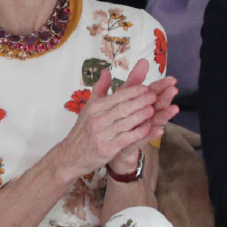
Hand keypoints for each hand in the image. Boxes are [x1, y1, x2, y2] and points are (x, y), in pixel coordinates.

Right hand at [56, 60, 175, 175]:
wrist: (71, 156)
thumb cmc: (83, 131)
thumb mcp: (88, 108)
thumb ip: (99, 89)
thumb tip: (106, 71)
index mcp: (95, 107)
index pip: (117, 97)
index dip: (133, 92)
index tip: (147, 88)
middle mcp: (98, 119)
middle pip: (123, 108)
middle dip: (141, 101)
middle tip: (155, 96)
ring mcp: (102, 134)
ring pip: (126, 122)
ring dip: (141, 116)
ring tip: (154, 109)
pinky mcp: (107, 149)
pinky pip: (125, 139)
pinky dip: (137, 133)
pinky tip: (147, 129)